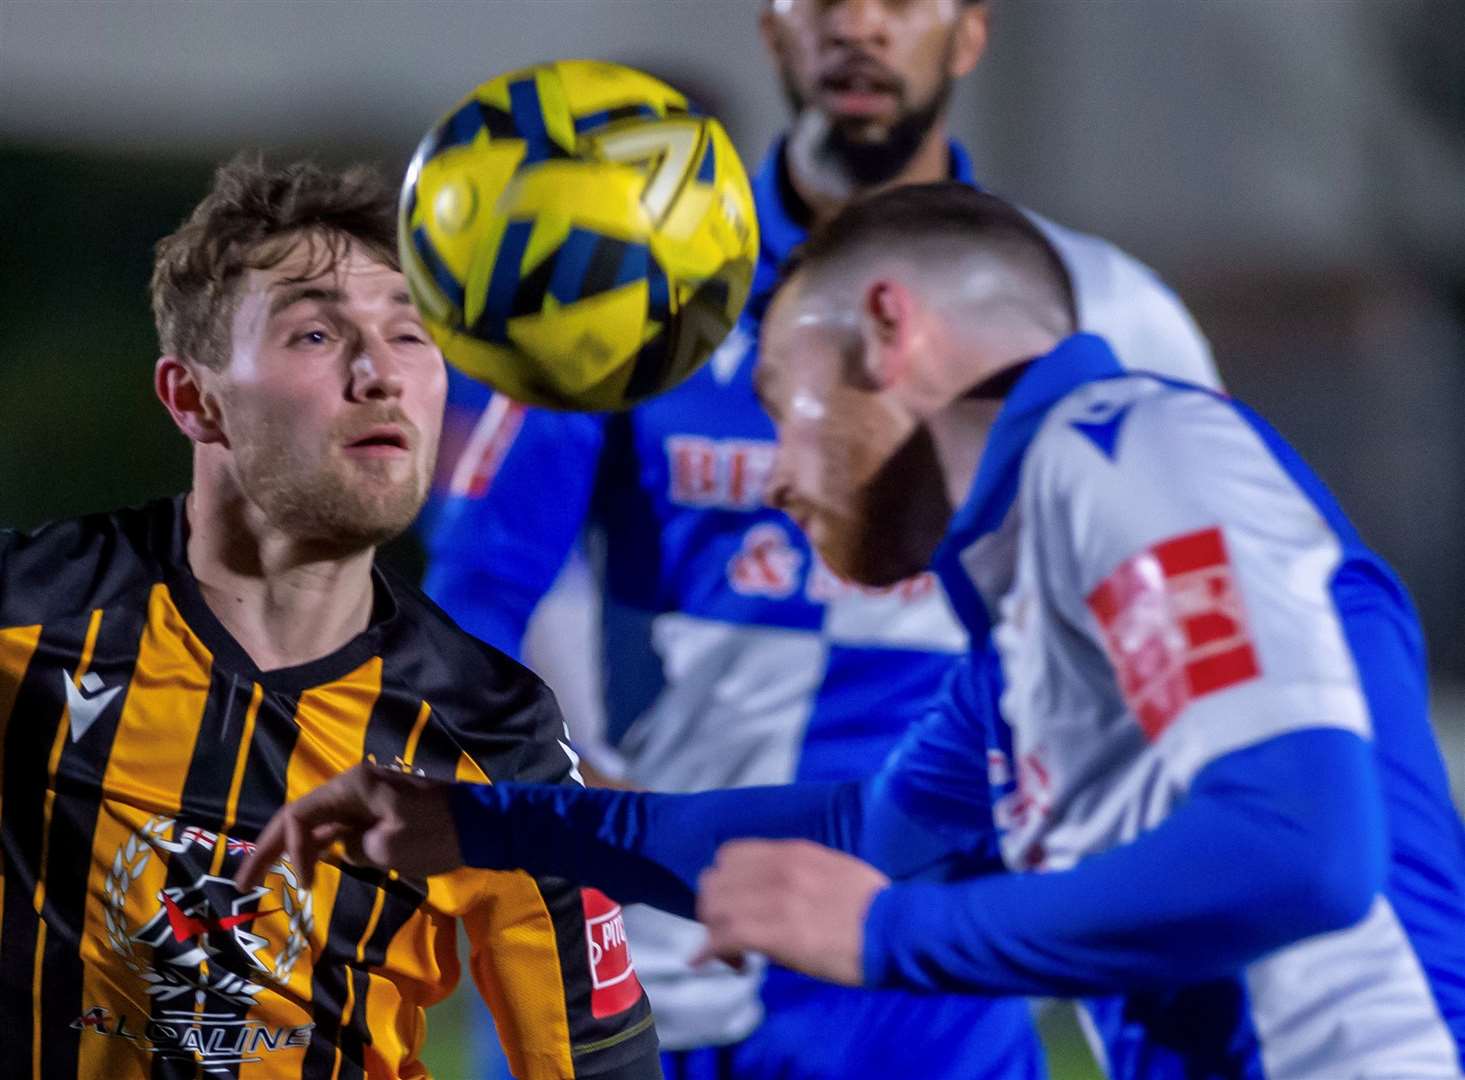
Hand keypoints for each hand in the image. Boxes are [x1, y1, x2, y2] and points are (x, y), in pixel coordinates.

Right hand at [236, 763, 462, 891]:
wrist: (482, 825)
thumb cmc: (437, 833)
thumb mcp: (389, 846)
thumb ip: (352, 847)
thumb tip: (340, 847)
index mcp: (352, 786)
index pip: (298, 815)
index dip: (287, 850)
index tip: (302, 883)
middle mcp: (352, 787)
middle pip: (299, 817)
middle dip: (270, 848)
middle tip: (241, 882)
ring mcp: (364, 799)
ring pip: (316, 824)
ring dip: (294, 850)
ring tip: (263, 878)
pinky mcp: (376, 813)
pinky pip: (337, 829)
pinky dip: (320, 848)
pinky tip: (307, 868)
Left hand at [694, 839, 889, 986]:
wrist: (898, 928)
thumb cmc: (874, 906)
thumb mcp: (834, 870)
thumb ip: (800, 873)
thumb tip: (776, 893)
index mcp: (793, 852)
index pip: (731, 855)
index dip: (725, 881)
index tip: (735, 904)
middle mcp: (777, 869)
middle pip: (714, 880)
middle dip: (714, 907)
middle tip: (729, 932)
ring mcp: (775, 899)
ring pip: (714, 908)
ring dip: (714, 931)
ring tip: (733, 952)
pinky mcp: (776, 932)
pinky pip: (724, 937)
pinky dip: (712, 952)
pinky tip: (719, 963)